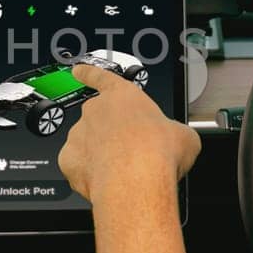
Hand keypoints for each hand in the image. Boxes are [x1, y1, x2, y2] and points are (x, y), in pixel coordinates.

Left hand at [58, 62, 199, 202]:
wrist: (135, 181)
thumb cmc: (157, 154)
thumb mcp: (183, 136)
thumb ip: (172, 131)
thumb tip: (177, 140)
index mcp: (123, 96)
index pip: (101, 78)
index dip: (89, 73)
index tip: (78, 71)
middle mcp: (96, 111)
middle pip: (99, 119)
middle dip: (111, 135)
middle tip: (132, 152)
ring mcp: (79, 134)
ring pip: (86, 144)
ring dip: (100, 155)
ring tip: (123, 170)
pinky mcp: (69, 159)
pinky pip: (77, 166)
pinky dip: (88, 173)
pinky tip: (106, 180)